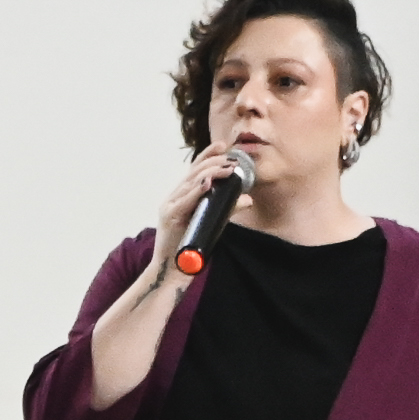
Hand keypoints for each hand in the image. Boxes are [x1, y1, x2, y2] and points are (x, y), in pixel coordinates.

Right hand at [150, 143, 251, 280]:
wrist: (172, 274)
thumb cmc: (191, 251)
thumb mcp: (212, 224)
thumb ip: (227, 210)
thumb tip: (248, 199)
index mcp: (181, 197)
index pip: (194, 169)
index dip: (208, 154)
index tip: (224, 145)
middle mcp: (173, 198)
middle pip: (194, 172)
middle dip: (214, 162)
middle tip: (232, 159)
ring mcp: (170, 206)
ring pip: (190, 182)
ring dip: (211, 173)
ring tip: (228, 168)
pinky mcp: (170, 218)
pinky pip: (185, 200)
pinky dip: (196, 190)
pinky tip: (207, 183)